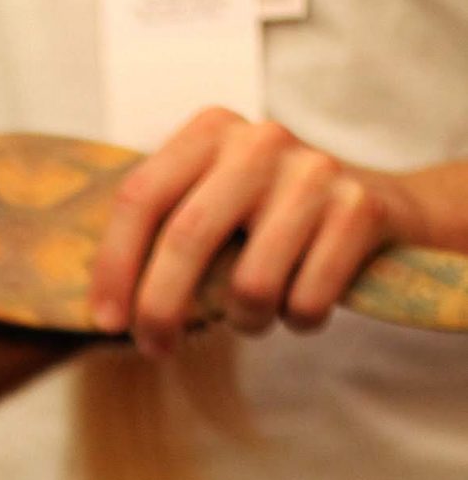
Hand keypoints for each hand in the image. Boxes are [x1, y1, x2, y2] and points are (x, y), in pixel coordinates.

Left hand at [87, 108, 419, 356]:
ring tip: (256, 311)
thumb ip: (162, 233)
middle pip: (186, 238)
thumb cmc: (269, 221)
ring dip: (246, 320)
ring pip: (251, 283)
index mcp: (210, 131)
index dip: (114, 267)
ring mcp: (314, 170)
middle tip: (156, 348)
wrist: (375, 207)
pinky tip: (302, 303)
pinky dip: (299, 319)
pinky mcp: (359, 209)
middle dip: (161, 308)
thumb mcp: (212, 204)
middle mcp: (260, 140)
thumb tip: (104, 310)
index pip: (140, 198)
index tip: (106, 322)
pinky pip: (306, 299)